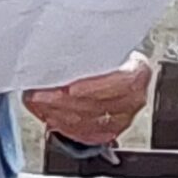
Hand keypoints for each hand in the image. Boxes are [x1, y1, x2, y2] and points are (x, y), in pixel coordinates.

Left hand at [23, 52, 153, 147]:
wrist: (113, 70)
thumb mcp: (103, 44)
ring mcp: (123, 119)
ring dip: (57, 112)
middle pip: (98, 106)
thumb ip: (91, 49)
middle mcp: (134, 99)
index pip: (123, 84)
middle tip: (39, 95)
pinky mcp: (108, 132)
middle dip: (63, 101)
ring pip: (87, 121)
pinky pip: (82, 133)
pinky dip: (61, 123)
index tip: (70, 89)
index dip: (94, 88)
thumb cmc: (107, 56)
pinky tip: (47, 113)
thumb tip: (58, 44)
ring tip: (38, 102)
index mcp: (139, 72)